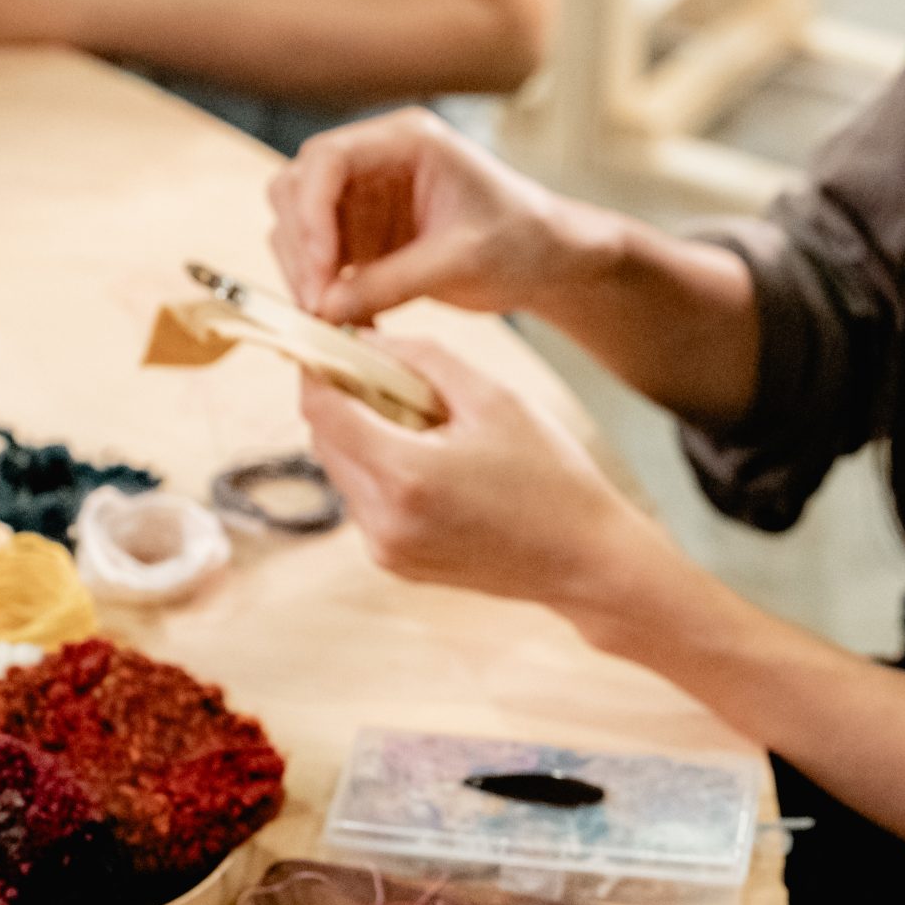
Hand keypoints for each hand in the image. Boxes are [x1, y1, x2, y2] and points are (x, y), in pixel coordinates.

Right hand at [269, 110, 614, 325]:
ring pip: (297, 225)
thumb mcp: (462, 261)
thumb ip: (394, 282)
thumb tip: (324, 309)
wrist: (545, 260)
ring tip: (330, 321)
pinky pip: (318, 260)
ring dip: (302, 272)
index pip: (327, 158)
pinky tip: (346, 323)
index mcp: (405, 140)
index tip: (320, 268)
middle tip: (318, 307)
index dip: (311, 212)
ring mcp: (363, 198)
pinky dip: (320, 291)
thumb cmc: (520, 241)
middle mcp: (375, 160)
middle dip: (300, 247)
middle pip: (298, 189)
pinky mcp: (361, 236)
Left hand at [303, 336, 668, 604]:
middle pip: (323, 439)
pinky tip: (430, 461)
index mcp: (404, 474)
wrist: (585, 560)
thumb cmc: (551, 476)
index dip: (318, 368)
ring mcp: (385, 549)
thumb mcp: (492, 397)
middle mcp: (382, 519)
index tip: (332, 343)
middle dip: (343, 399)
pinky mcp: (394, 564)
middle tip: (385, 374)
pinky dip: (380, 471)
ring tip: (421, 421)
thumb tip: (364, 340)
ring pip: (341, 470)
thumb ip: (421, 358)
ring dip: (362, 436)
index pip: (321, 409)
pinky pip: (364, 502)